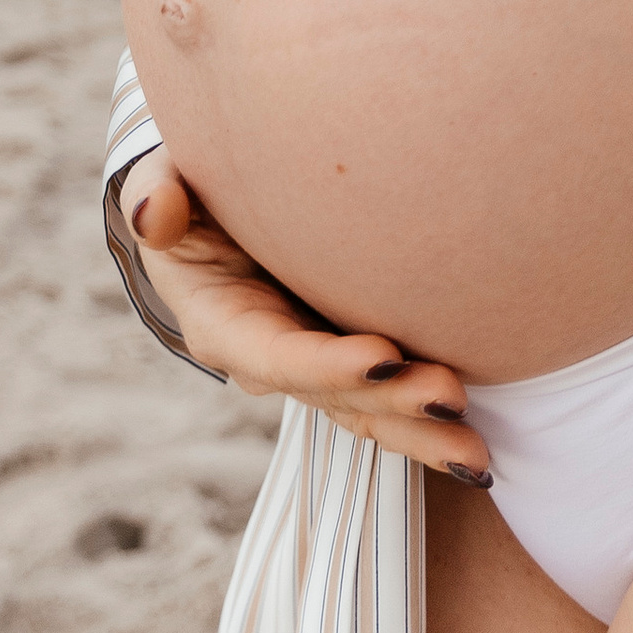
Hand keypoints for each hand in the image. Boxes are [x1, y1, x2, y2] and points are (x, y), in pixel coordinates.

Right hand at [120, 148, 494, 485]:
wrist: (221, 208)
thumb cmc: (195, 186)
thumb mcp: (168, 180)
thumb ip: (160, 191)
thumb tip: (154, 212)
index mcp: (225, 324)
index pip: (279, 354)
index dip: (327, 361)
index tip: (384, 353)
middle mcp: (272, 361)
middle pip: (336, 395)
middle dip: (392, 401)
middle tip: (450, 394)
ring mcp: (315, 369)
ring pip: (370, 413)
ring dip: (422, 433)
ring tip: (476, 451)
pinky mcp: (350, 364)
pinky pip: (389, 403)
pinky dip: (430, 428)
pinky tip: (479, 452)